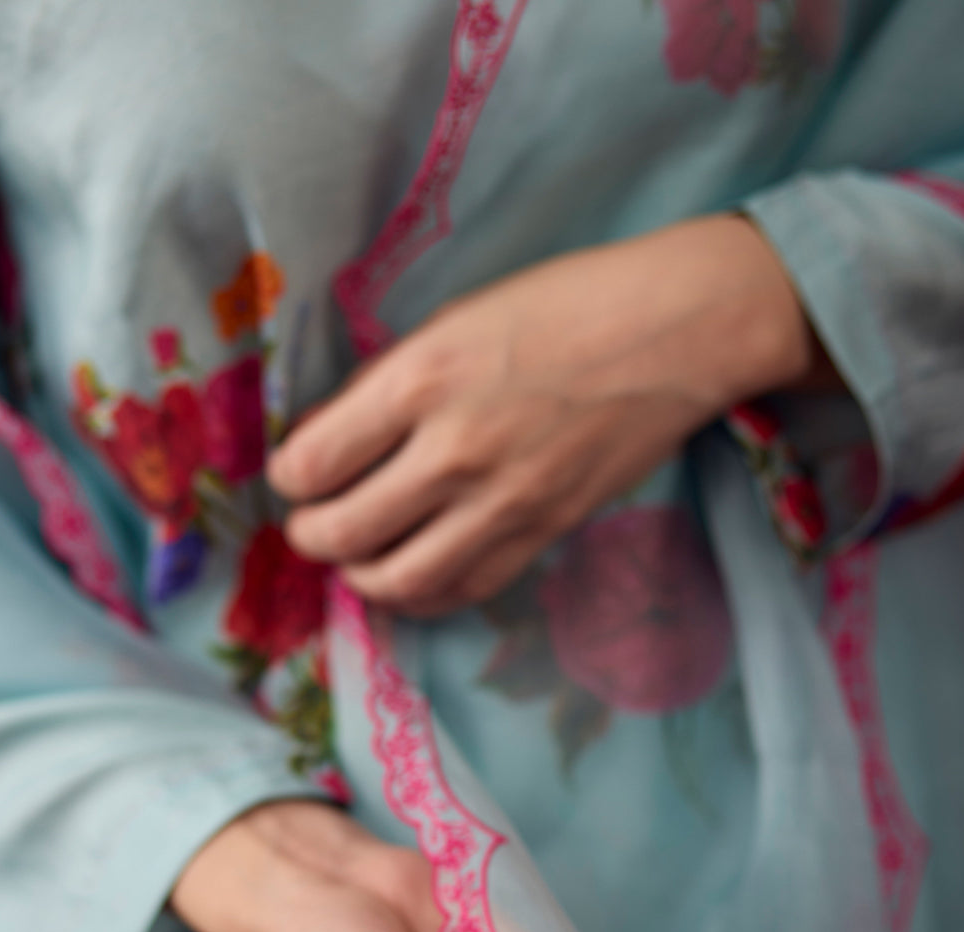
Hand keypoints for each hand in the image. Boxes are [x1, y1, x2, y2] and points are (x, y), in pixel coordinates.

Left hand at [268, 215, 826, 615]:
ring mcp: (502, 502)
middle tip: (312, 524)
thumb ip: (392, 386)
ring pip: (398, 580)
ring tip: (358, 558)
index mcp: (419, 380)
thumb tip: (338, 443)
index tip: (297, 472)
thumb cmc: (562, 305)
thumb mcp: (455, 321)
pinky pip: (464, 589)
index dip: (288, 477)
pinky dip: (424, 594)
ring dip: (360, 578)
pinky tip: (413, 576)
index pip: (311, 464)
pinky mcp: (543, 532)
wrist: (674, 331)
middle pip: (341, 532)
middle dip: (310, 536)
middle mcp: (453, 450)